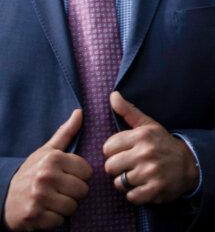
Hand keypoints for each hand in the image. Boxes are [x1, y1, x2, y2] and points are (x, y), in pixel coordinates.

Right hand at [3, 109, 90, 230]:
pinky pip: (60, 220)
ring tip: (52, 201)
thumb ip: (66, 133)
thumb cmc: (31, 173)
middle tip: (59, 191)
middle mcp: (45, 176)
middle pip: (82, 190)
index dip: (79, 177)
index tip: (66, 177)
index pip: (87, 172)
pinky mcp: (34, 215)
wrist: (3, 198)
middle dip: (73, 193)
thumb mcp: (46, 152)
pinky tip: (45, 212)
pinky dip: (55, 219)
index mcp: (53, 159)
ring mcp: (39, 197)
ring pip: (73, 206)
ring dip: (65, 207)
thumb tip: (80, 112)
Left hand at [102, 92, 197, 204]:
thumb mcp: (149, 126)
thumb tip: (112, 95)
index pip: (107, 148)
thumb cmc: (163, 145)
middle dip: (118, 168)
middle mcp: (146, 152)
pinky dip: (136, 194)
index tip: (127, 152)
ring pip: (118, 183)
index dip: (115, 152)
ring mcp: (151, 172)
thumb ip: (128, 112)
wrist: (190, 164)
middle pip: (110, 167)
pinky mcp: (155, 189)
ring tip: (140, 176)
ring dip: (127, 183)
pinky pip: (130, 196)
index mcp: (142, 135)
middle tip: (132, 166)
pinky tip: (145, 186)